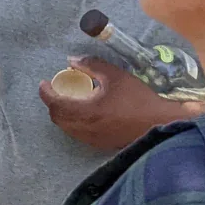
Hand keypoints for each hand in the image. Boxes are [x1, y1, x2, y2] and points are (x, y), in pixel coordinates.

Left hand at [38, 55, 189, 150]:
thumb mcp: (115, 75)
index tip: (44, 83)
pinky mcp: (101, 144)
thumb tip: (71, 61)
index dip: (46, 93)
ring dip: (62, 113)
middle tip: (56, 90)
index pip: (55, 103)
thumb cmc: (138, 98)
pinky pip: (78, 133)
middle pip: (57, 118)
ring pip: (67, 128)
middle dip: (52, 103)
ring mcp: (92, 139)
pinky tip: (83, 112)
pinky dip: (73, 122)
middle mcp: (85, 128)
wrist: (160, 123)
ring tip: (69, 99)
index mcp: (86, 111)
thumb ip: (90, 65)